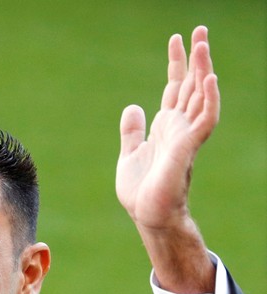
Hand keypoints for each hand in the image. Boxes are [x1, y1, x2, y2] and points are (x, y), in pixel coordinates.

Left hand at [115, 26, 218, 293]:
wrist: (148, 217)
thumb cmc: (142, 192)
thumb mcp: (130, 154)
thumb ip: (133, 131)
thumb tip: (133, 106)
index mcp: (166, 127)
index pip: (175, 87)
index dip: (176, 63)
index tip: (176, 39)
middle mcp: (179, 128)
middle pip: (191, 85)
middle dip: (195, 58)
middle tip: (198, 29)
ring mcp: (185, 137)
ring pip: (201, 96)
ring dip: (203, 70)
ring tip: (203, 43)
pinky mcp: (186, 149)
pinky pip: (204, 120)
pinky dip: (209, 100)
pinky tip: (209, 80)